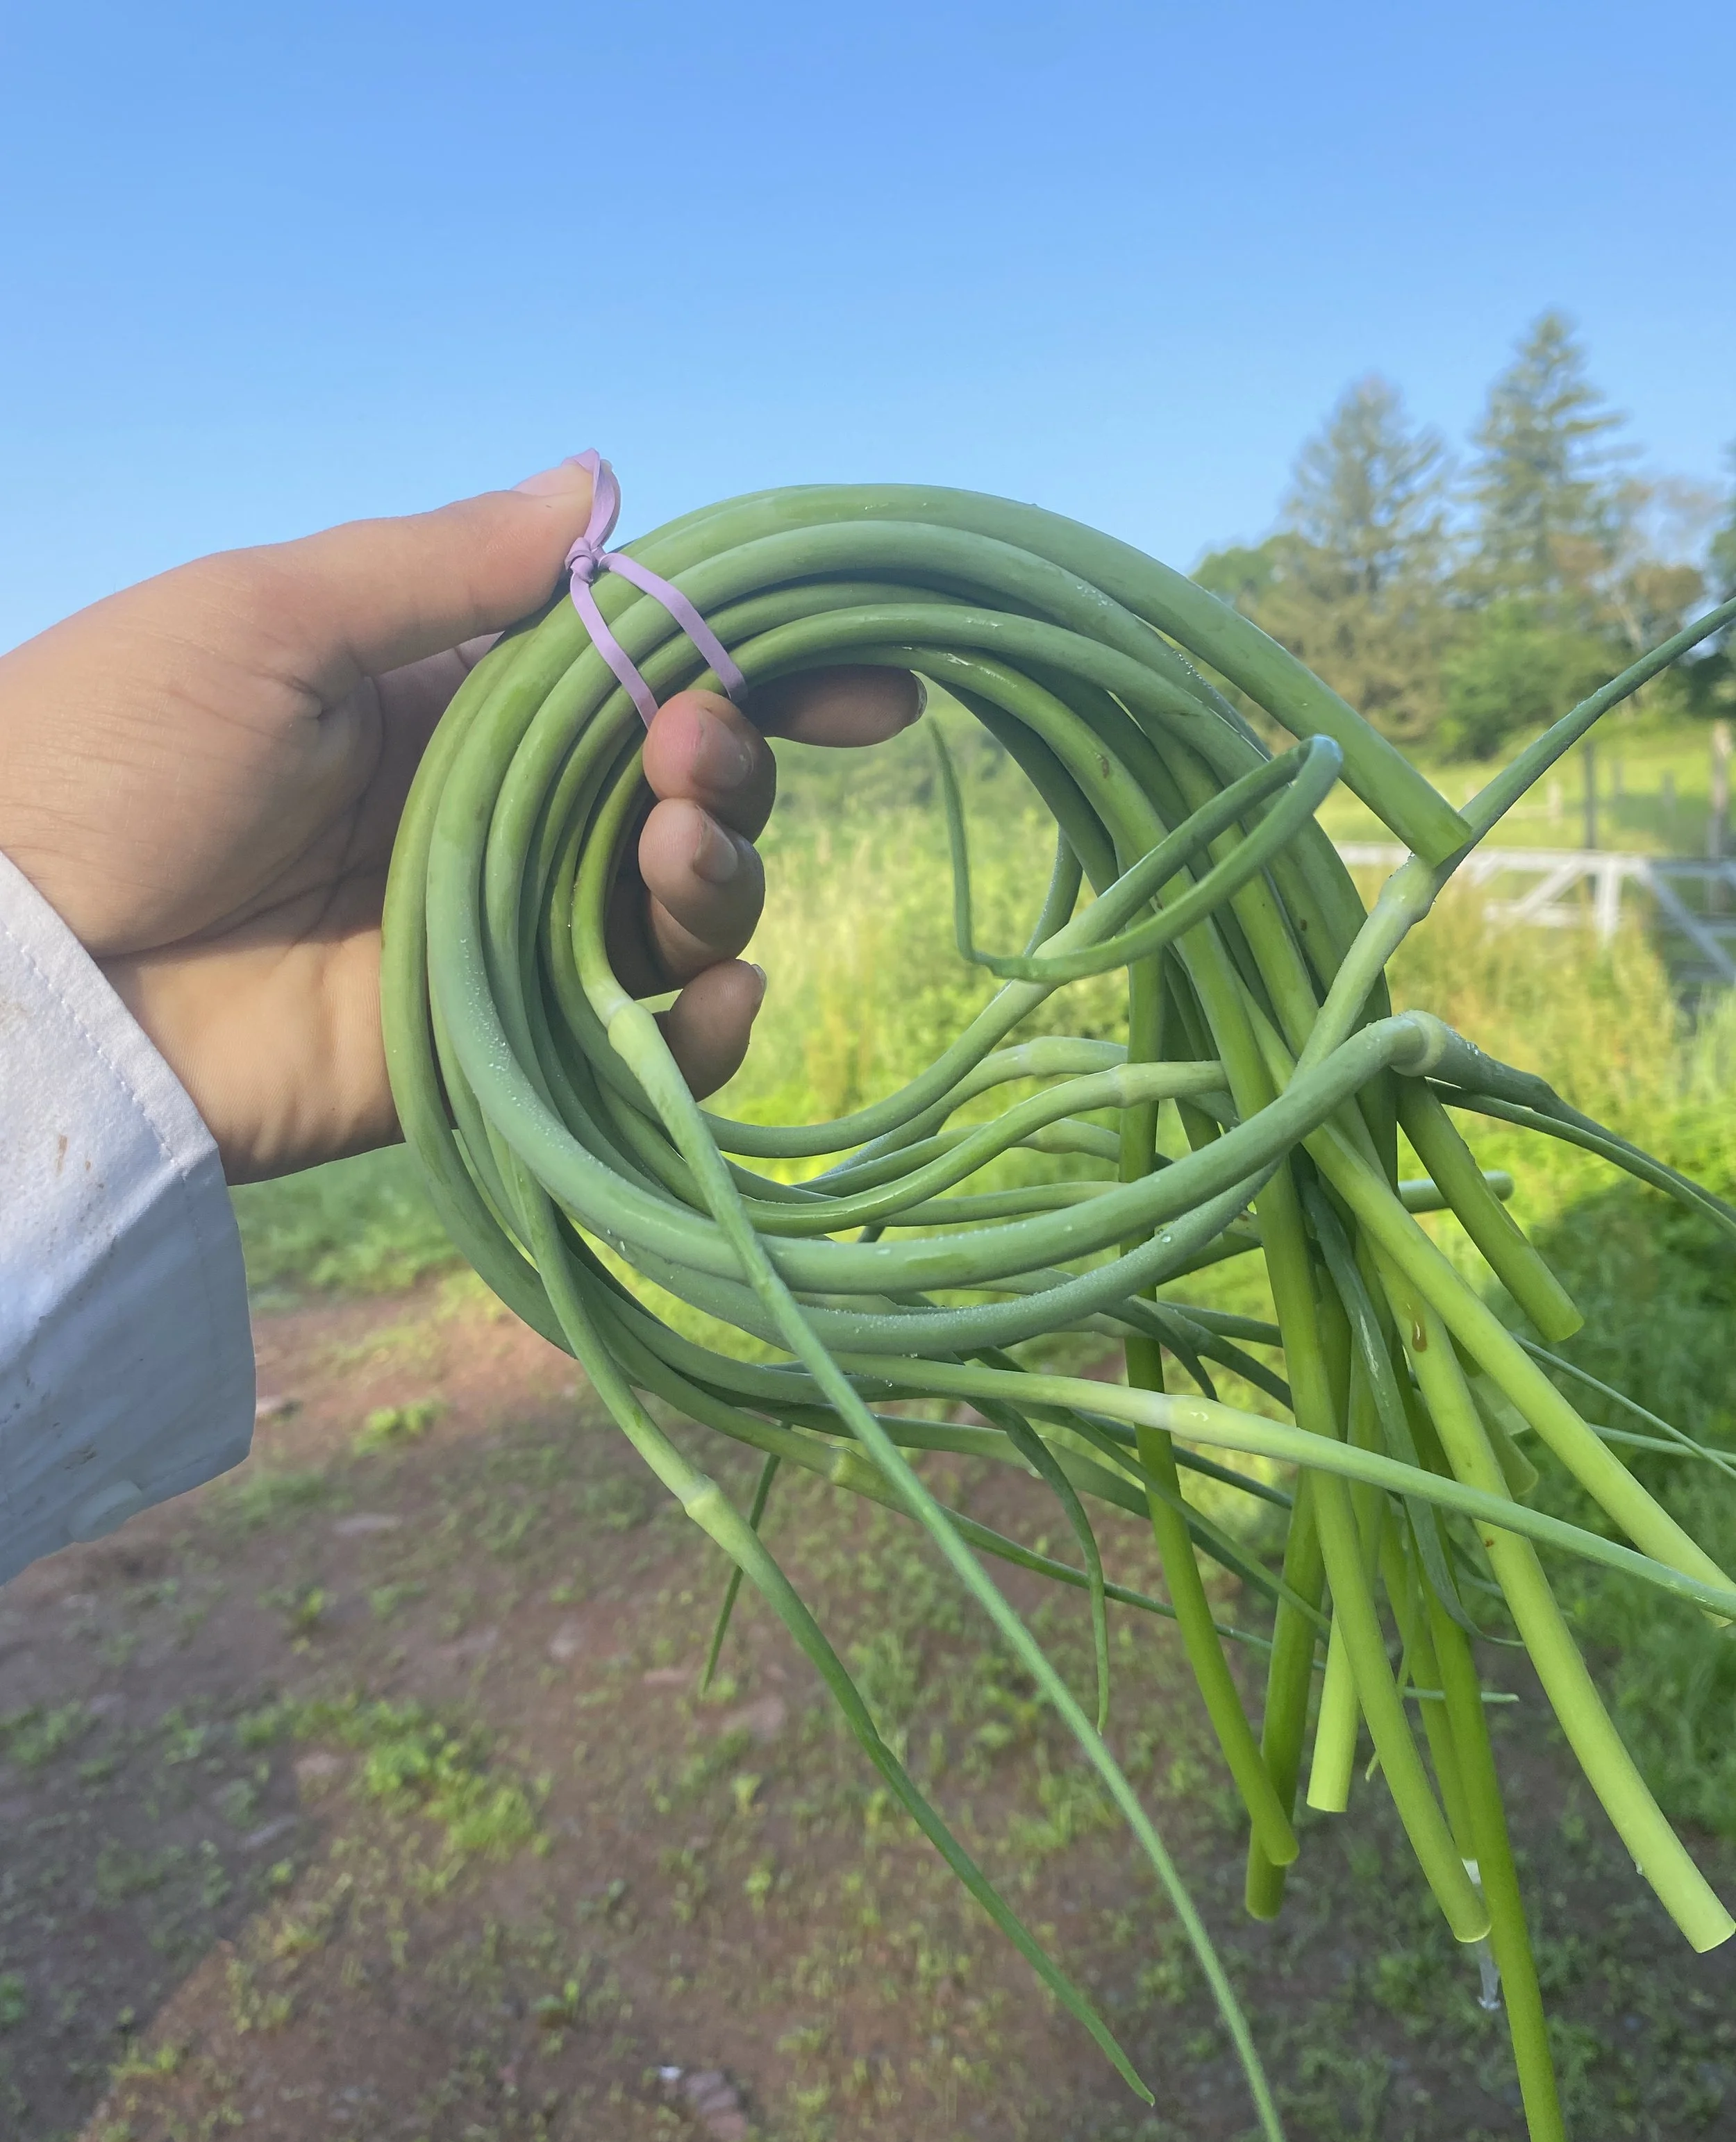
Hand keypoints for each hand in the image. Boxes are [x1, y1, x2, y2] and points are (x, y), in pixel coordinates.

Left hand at [0, 464, 922, 1182]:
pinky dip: (704, 1033)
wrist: (18, 960)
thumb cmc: (110, 752)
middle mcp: (490, 820)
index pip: (635, 678)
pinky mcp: (487, 1057)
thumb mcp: (270, 615)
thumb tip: (601, 480)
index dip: (753, 672)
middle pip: (677, 796)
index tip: (864, 676)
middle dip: (730, 765)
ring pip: (675, 915)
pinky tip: (721, 994)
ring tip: (676, 847)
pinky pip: (636, 1049)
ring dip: (721, 875)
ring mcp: (495, 942)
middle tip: (691, 755)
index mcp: (445, 702)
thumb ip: (448, 565)